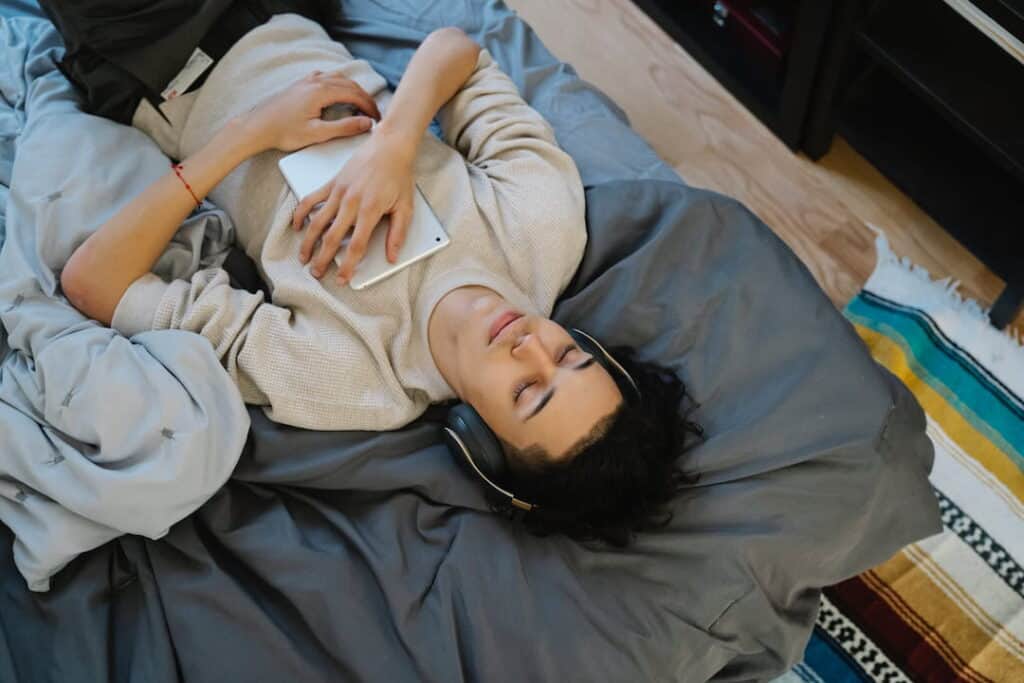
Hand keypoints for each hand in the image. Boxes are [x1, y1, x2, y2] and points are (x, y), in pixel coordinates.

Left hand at [242, 69, 381, 152]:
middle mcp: (315, 81)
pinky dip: (338, 83)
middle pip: (349, 84)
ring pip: (338, 78)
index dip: (369, 106)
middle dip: (365, 98)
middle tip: (374, 114)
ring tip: (361, 104)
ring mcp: (307, 80)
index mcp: (321, 92)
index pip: (355, 95)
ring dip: (353, 89)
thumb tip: (367, 123)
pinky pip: (326, 77)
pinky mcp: (300, 84)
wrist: (257, 127)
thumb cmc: (283, 132)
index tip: (378, 118)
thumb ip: (344, 128)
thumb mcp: (317, 134)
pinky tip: (338, 92)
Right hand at [292, 126, 416, 283]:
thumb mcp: (405, 207)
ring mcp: (338, 192)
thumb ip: (397, 234)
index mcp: (369, 210)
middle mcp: (350, 202)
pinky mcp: (331, 183)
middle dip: (322, 259)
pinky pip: (311, 200)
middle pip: (332, 238)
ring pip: (317, 222)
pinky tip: (296, 226)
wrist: (390, 145)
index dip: (348, 265)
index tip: (342, 278)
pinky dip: (301, 213)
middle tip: (316, 273)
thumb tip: (392, 256)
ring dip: (308, 242)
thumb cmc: (399, 174)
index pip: (356, 245)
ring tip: (303, 257)